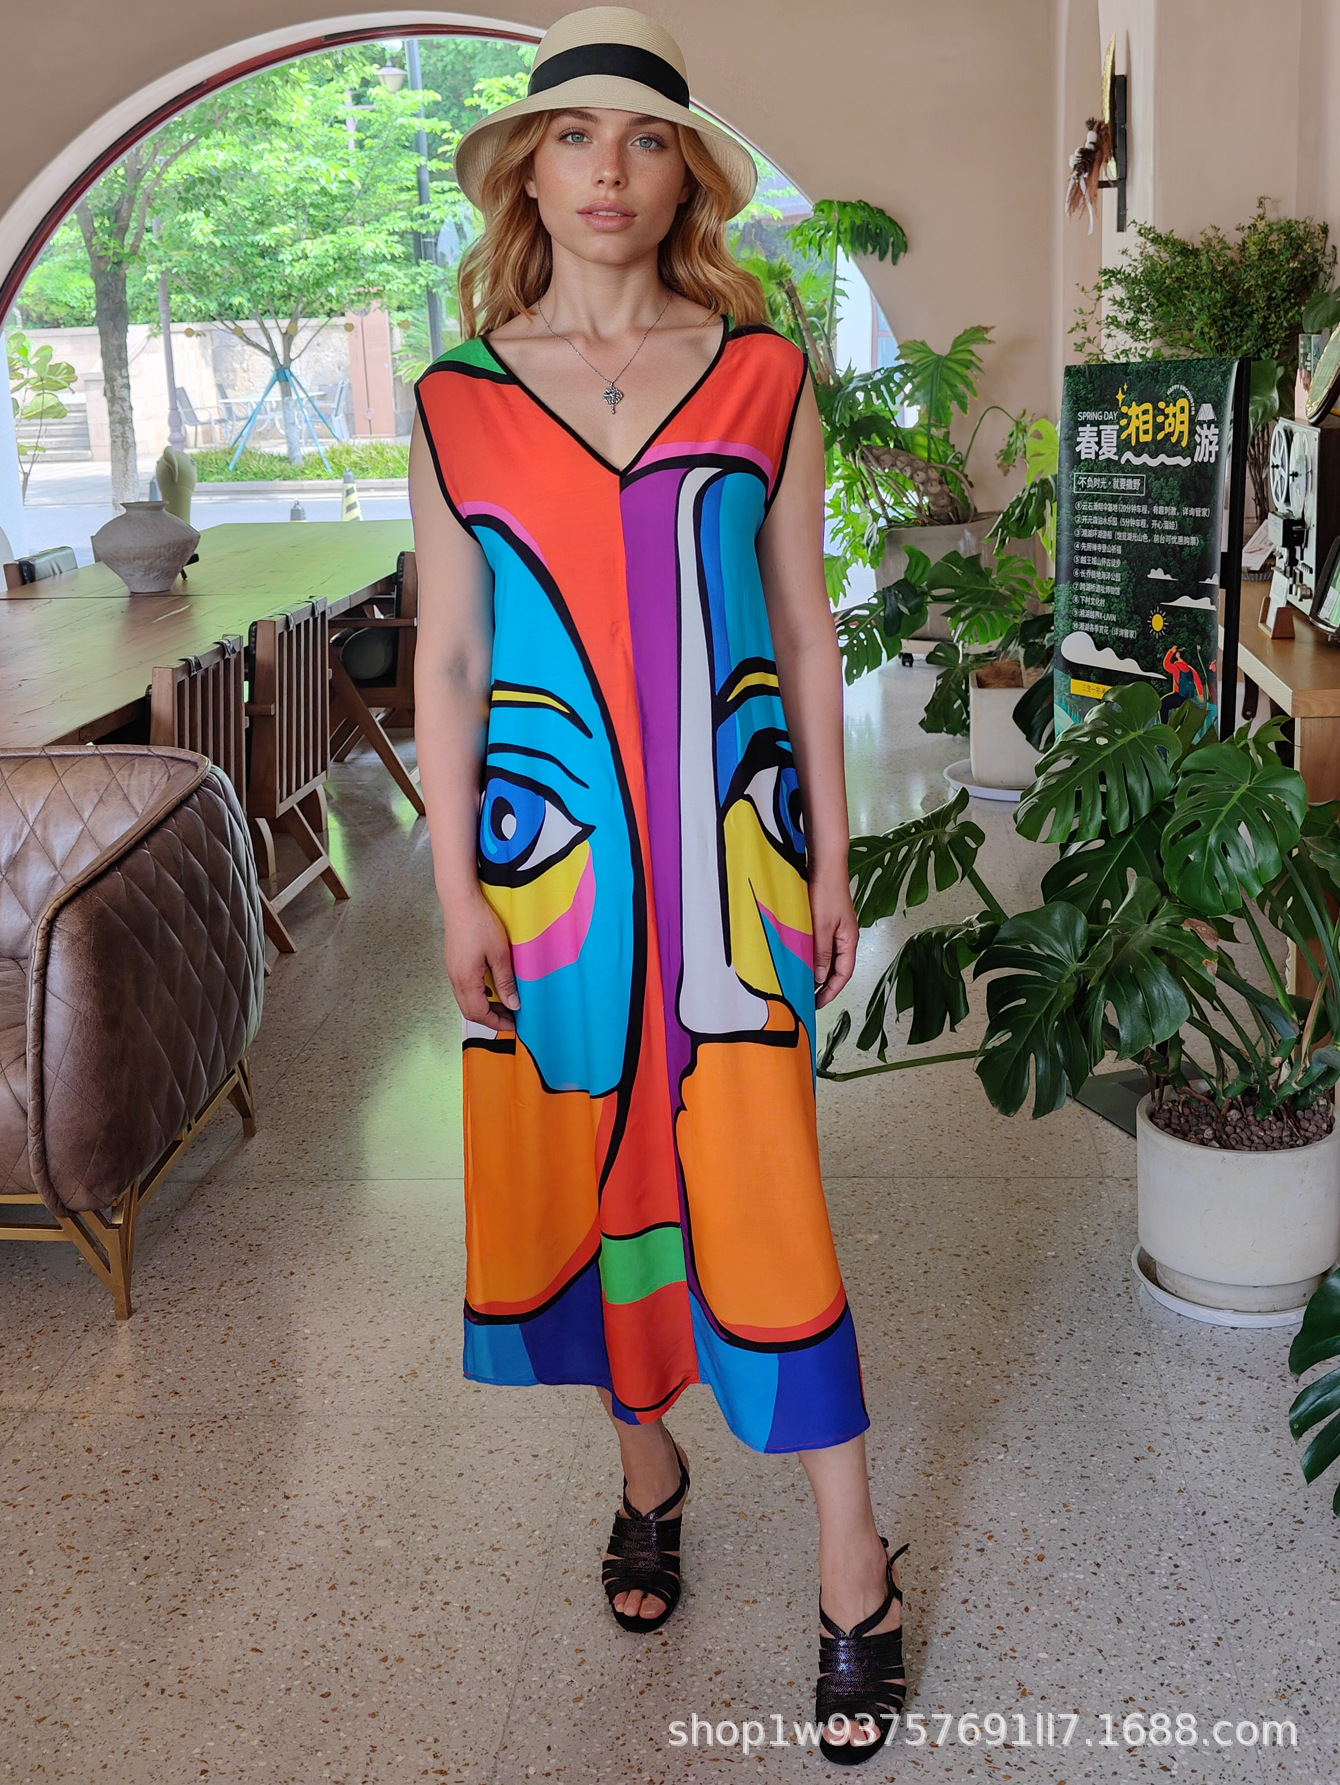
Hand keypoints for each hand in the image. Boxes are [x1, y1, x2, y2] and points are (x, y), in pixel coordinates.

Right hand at [442, 889, 520, 1031]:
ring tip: (505, 1004)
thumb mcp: (500, 954)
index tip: (513, 1026)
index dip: (496, 1022)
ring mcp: (453, 971)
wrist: (460, 902)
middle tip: (511, 1018)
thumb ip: (505, 982)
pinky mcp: (454, 964)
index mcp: (466, 980)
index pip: (479, 1013)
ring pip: (466, 1000)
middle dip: (490, 1018)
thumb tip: (513, 1005)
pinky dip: (479, 995)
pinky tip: (493, 988)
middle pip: (470, 1011)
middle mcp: (456, 979)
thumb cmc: (480, 923)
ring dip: (485, 1007)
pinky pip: (464, 989)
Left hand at [809, 868, 857, 1008]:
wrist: (825, 866)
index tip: (818, 1004)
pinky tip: (802, 960)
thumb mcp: (822, 926)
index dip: (831, 991)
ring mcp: (837, 929)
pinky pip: (822, 946)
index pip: (843, 973)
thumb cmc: (827, 892)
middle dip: (825, 985)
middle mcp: (846, 937)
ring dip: (818, 971)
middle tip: (809, 999)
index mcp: (849, 940)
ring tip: (803, 983)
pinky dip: (814, 957)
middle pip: (837, 968)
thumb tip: (820, 977)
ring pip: (829, 957)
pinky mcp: (827, 922)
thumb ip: (822, 953)